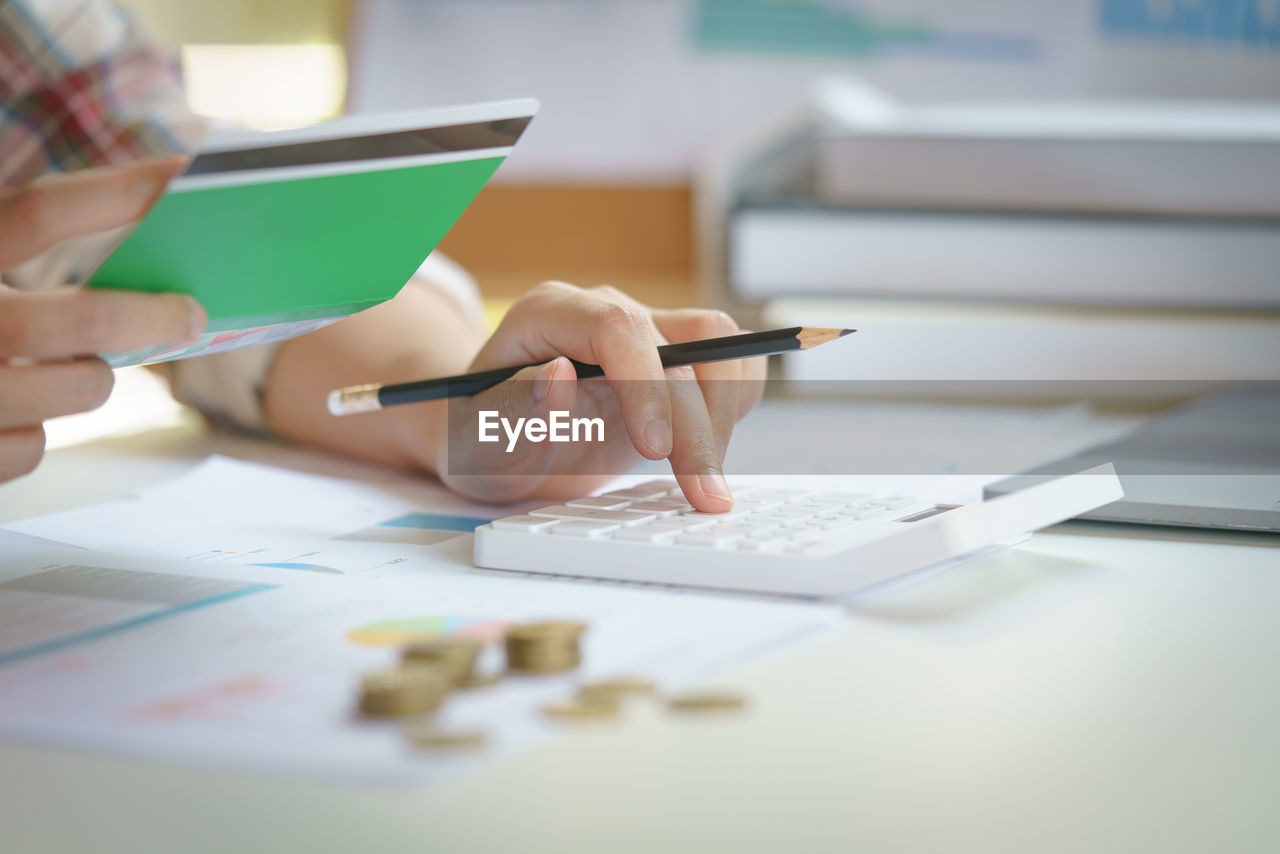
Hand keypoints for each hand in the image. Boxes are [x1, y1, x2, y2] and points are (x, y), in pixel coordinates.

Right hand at [0, 157, 204, 482]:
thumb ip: (7, 242)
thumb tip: (128, 208)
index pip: (33, 215)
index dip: (110, 194)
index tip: (173, 178)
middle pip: (86, 321)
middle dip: (154, 316)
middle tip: (189, 313)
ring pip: (82, 386)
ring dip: (89, 376)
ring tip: (66, 367)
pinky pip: (33, 446)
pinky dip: (28, 431)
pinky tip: (0, 414)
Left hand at [433, 281, 765, 510]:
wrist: (500, 441)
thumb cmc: (484, 439)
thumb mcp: (479, 441)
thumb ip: (512, 413)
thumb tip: (558, 377)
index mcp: (548, 316)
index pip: (615, 328)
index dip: (646, 385)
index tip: (655, 449)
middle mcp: (604, 312)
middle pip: (678, 346)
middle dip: (697, 426)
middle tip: (703, 494)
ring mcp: (646, 330)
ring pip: (719, 343)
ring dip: (725, 413)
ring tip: (706, 480)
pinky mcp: (677, 357)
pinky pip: (731, 362)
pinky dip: (735, 405)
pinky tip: (710, 453)